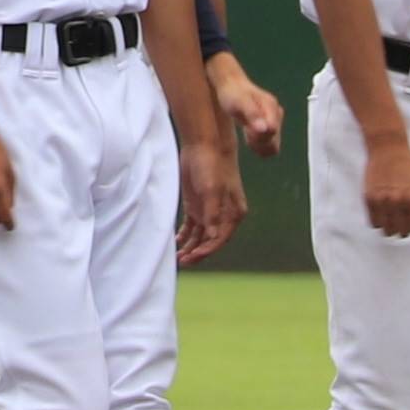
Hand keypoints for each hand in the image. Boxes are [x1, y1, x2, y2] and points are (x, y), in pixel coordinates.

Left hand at [177, 138, 244, 265]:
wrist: (203, 146)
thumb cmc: (212, 166)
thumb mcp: (212, 189)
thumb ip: (212, 213)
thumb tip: (212, 237)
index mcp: (233, 213)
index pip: (220, 239)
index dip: (207, 250)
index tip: (193, 258)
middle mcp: (223, 215)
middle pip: (210, 240)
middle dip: (197, 252)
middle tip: (183, 263)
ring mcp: (208, 211)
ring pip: (199, 236)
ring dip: (190, 247)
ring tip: (178, 259)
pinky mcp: (196, 205)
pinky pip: (191, 227)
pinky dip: (184, 236)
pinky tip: (176, 245)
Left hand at [208, 52, 285, 158]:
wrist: (231, 85)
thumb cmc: (233, 94)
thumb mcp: (239, 102)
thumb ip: (252, 114)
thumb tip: (266, 129)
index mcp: (271, 107)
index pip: (271, 132)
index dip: (258, 135)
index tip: (246, 128)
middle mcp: (276, 114)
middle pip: (274, 142)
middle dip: (258, 140)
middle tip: (245, 128)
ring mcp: (275, 120)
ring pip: (273, 146)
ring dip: (258, 143)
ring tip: (246, 129)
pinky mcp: (271, 125)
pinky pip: (270, 145)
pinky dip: (259, 144)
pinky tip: (249, 133)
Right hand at [360, 131, 409, 238]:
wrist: (387, 148)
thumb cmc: (407, 164)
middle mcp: (398, 202)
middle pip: (401, 231)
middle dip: (403, 231)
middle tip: (403, 228)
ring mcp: (382, 201)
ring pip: (386, 229)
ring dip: (390, 228)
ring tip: (391, 224)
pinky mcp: (369, 198)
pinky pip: (373, 221)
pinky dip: (378, 222)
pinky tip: (381, 218)